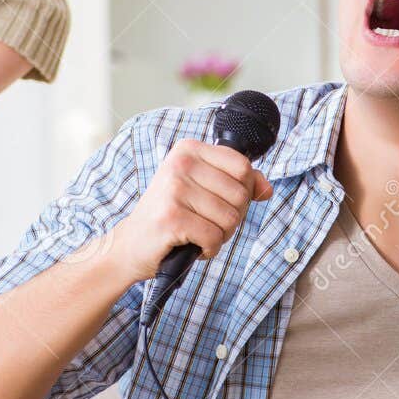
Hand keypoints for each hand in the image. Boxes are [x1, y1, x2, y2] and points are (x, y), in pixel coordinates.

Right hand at [107, 139, 272, 285]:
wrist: (131, 243)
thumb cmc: (171, 214)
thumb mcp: (203, 189)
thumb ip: (238, 183)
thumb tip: (267, 189)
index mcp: (188, 149)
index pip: (243, 167)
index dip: (242, 192)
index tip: (219, 202)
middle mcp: (180, 164)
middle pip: (240, 195)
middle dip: (231, 218)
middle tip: (205, 222)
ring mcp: (174, 190)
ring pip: (230, 219)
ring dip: (219, 236)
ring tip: (196, 233)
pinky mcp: (171, 218)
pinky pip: (214, 237)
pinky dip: (209, 248)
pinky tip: (191, 245)